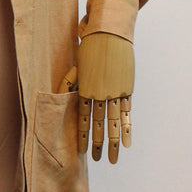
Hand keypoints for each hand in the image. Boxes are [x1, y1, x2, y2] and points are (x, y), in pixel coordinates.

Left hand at [65, 32, 135, 163]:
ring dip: (114, 142)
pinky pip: (127, 113)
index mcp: (85, 88)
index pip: (83, 118)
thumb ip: (72, 82)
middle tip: (98, 160)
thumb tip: (64, 95)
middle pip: (99, 124)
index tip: (83, 150)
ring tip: (113, 159)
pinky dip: (127, 129)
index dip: (83, 135)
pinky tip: (127, 143)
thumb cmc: (91, 46)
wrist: (110, 32)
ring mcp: (115, 92)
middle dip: (99, 144)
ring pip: (114, 123)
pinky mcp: (127, 89)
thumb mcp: (79, 65)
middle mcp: (100, 93)